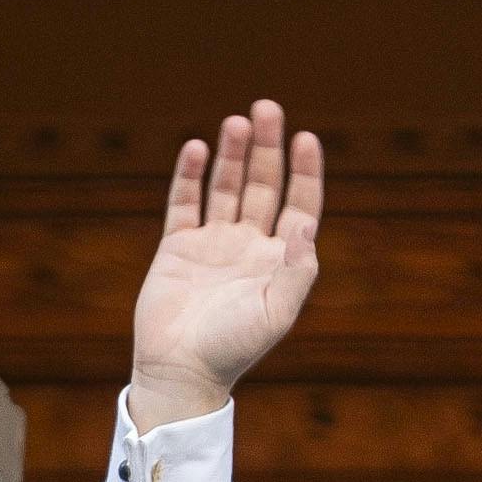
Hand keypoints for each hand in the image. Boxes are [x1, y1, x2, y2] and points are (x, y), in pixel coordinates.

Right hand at [128, 100, 323, 429]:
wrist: (180, 373)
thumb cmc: (232, 350)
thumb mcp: (276, 313)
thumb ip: (298, 269)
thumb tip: (305, 222)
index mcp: (277, 258)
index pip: (299, 202)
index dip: (305, 170)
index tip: (305, 139)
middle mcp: (247, 244)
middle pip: (262, 183)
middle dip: (267, 146)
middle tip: (266, 108)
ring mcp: (211, 244)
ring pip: (225, 187)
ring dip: (232, 154)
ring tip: (236, 123)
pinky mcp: (176, 248)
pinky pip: (185, 203)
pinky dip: (190, 176)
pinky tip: (198, 149)